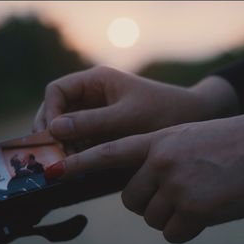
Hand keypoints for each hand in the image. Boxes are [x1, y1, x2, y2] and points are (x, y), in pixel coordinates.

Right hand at [33, 66, 238, 142]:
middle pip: (57, 109)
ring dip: (63, 144)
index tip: (52, 136)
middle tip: (53, 154)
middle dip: (52, 131)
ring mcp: (98, 112)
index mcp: (97, 80)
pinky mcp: (105, 130)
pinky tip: (79, 163)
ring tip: (66, 162)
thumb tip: (54, 129)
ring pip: (67, 127)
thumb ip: (91, 122)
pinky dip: (76, 150)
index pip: (57, 90)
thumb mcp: (127, 117)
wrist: (193, 120)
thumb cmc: (164, 111)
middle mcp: (93, 94)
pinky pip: (82, 139)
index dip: (50, 112)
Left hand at [53, 93, 243, 242]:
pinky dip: (189, 229)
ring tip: (202, 197)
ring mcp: (176, 185)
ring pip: (153, 219)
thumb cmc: (236, 142)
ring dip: (174, 216)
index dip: (78, 163)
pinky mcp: (194, 208)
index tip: (51, 171)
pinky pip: (174, 233)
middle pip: (131, 200)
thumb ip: (162, 157)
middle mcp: (161, 161)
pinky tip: (211, 210)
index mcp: (158, 140)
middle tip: (177, 195)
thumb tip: (147, 190)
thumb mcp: (190, 138)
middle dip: (149, 204)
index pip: (108, 152)